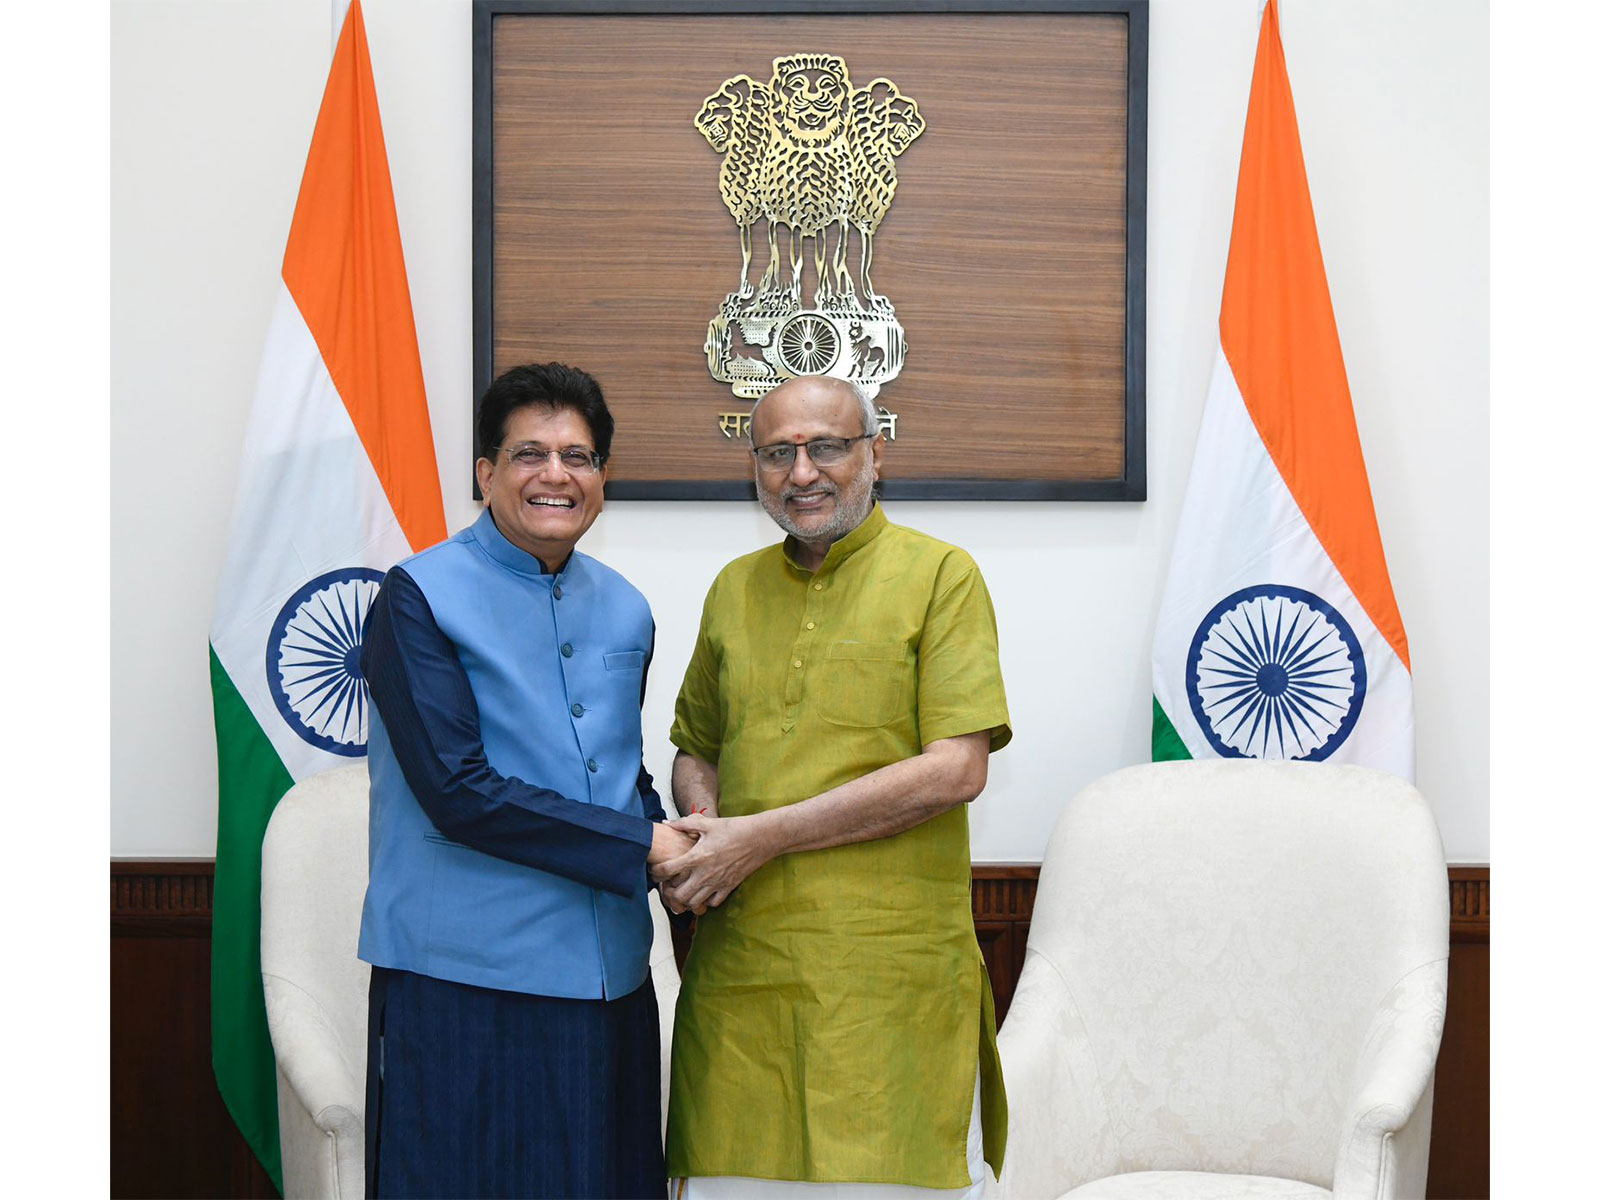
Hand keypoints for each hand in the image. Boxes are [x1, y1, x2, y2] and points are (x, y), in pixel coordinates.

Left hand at [654, 813, 770, 914]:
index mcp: (697, 856)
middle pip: (678, 895)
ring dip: (686, 898)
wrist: (760, 838)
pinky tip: (704, 890)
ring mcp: (717, 883)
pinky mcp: (729, 887)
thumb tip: (666, 823)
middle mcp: (705, 874)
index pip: (668, 870)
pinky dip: (705, 900)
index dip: (656, 871)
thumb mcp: (707, 823)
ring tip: (684, 889)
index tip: (655, 870)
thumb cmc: (734, 828)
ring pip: (694, 903)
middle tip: (668, 884)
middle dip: (669, 892)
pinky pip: (712, 903)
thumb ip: (684, 823)